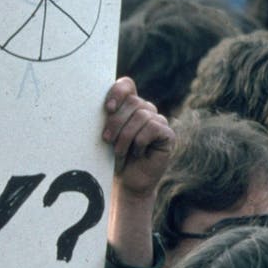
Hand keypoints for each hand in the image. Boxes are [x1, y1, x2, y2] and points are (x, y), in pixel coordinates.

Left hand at [102, 77, 171, 198]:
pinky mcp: (167, 134)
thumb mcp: (105, 135)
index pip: (127, 85)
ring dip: (126, 136)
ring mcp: (158, 120)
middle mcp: (145, 109)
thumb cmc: (112, 158)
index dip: (118, 92)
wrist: (126, 182)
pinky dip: (140, 141)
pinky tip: (137, 153)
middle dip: (116, 122)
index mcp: (128, 106)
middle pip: (133, 102)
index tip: (107, 108)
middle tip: (106, 140)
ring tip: (119, 151)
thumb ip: (106, 118)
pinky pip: (153, 127)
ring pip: (141, 115)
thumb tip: (99, 104)